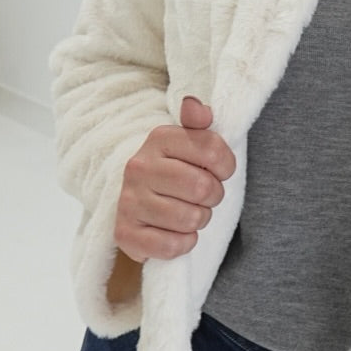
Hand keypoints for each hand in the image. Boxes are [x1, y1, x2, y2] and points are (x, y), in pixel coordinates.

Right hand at [113, 96, 236, 264]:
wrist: (139, 201)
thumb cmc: (175, 170)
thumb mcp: (189, 141)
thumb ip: (198, 122)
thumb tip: (194, 104)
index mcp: (159, 138)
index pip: (213, 151)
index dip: (226, 166)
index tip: (219, 171)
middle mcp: (138, 167)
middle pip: (203, 188)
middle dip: (213, 196)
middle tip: (204, 196)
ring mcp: (128, 201)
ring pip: (191, 219)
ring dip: (199, 220)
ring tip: (189, 212)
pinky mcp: (125, 234)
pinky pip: (172, 246)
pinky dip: (183, 243)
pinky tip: (176, 233)